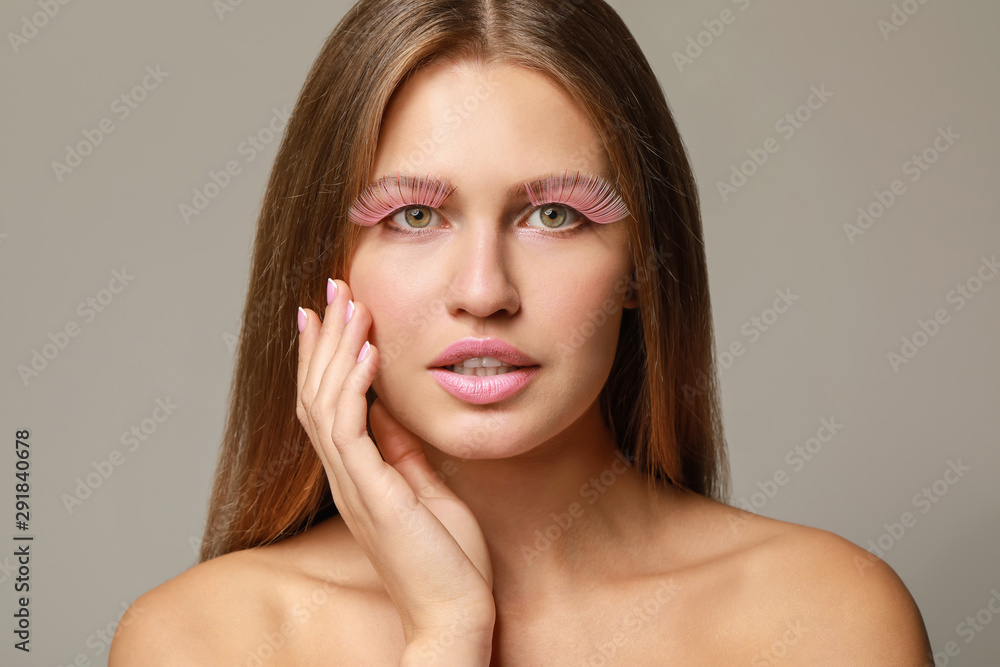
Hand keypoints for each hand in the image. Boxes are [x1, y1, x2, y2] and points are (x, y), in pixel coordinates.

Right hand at [295, 279, 495, 645]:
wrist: (455, 615)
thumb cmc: (447, 561)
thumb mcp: (425, 490)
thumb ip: (400, 451)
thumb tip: (387, 410)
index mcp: (358, 475)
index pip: (329, 404)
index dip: (326, 357)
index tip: (330, 313)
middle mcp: (346, 476)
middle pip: (317, 393)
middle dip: (325, 338)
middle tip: (330, 289)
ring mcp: (354, 485)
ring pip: (326, 402)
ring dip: (337, 348)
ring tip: (347, 302)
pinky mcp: (372, 493)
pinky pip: (351, 428)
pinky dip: (355, 384)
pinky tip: (366, 349)